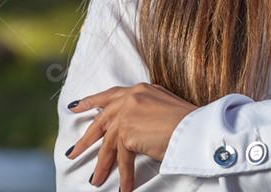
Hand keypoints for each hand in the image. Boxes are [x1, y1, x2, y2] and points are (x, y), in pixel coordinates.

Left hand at [65, 82, 196, 189]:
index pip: (109, 95)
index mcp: (139, 89)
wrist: (196, 128)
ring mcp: (127, 114)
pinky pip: (123, 159)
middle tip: (73, 151)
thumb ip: (144, 110)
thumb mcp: (163, 106)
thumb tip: (133, 127)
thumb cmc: (188, 121)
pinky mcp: (128, 132)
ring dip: (103, 165)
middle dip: (87, 139)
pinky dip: (124, 176)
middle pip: (101, 120)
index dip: (91, 102)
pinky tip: (124, 188)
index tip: (76, 107)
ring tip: (96, 180)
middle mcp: (131, 98)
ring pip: (108, 144)